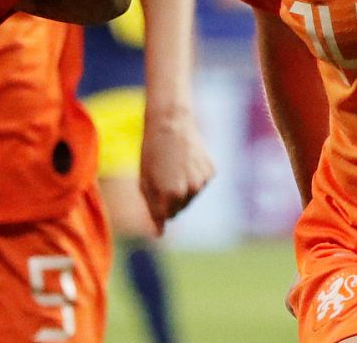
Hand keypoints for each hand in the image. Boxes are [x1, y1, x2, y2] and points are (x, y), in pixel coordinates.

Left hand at [139, 108, 215, 231]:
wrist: (170, 122)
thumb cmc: (151, 152)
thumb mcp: (145, 181)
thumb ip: (153, 210)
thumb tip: (159, 234)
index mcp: (171, 195)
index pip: (166, 217)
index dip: (158, 205)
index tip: (154, 188)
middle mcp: (190, 191)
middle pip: (180, 209)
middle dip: (170, 198)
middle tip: (162, 174)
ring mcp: (203, 181)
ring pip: (191, 196)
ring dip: (182, 187)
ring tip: (173, 165)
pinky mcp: (211, 171)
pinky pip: (200, 183)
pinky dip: (193, 176)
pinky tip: (185, 160)